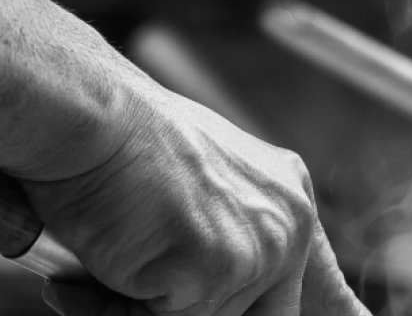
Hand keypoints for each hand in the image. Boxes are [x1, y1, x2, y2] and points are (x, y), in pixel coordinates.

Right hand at [21, 89, 370, 315]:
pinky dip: (111, 308)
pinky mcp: (218, 267)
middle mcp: (289, 223)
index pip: (328, 293)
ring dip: (137, 307)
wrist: (83, 115)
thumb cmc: (113, 146)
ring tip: (100, 257)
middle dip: (196, 309)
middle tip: (144, 281)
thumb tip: (202, 295)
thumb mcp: (189, 192)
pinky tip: (94, 263)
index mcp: (287, 198)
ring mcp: (259, 248)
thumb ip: (220, 241)